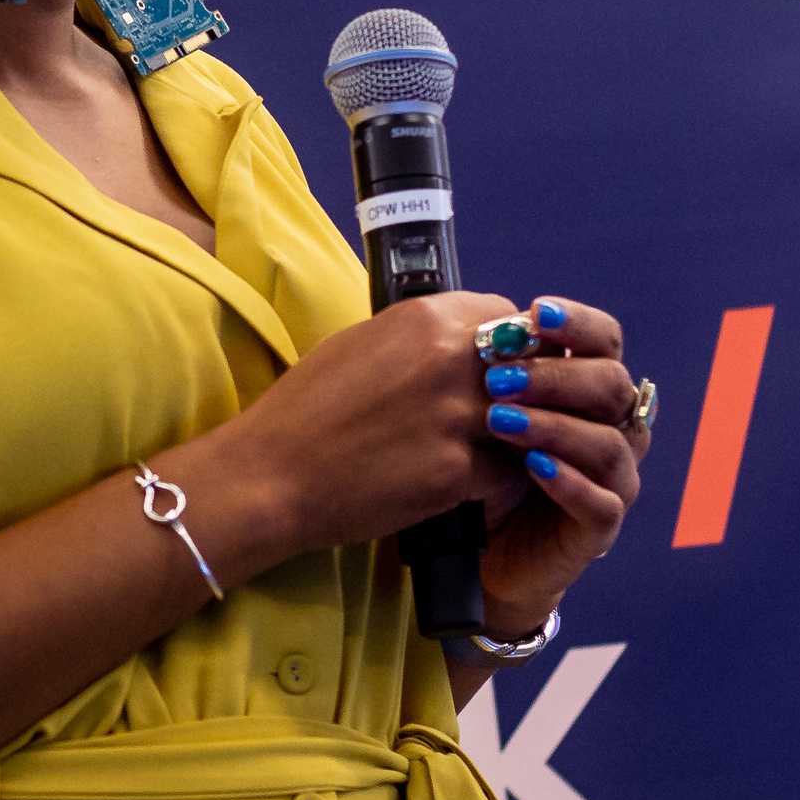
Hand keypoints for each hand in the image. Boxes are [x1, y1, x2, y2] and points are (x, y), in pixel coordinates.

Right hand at [189, 288, 525, 561]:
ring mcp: (456, 417)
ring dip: (517, 436)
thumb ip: (416, 336)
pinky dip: (495, 481)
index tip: (498, 364)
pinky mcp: (456, 472)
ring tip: (494, 450)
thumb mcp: (359, 343)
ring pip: (527, 420)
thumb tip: (453, 336)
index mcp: (424, 319)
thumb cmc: (305, 410)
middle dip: (523, 387)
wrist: (272, 476)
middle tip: (503, 411)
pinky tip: (470, 485)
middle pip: (526, 363)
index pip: (505, 314)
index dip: (507, 341)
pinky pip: (506, 472)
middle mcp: (447, 359)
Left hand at [467, 295, 644, 632]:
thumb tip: (486, 325)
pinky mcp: (601, 528)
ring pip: (608, 444)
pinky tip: (532, 466)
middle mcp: (615, 429)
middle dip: (556, 376)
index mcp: (591, 391)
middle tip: (499, 376)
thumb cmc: (487, 469)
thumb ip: (498, 371)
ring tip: (501, 421)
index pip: (604, 342)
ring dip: (555, 426)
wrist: (484, 550)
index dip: (577, 324)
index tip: (536, 313)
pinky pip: (600, 503)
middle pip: (611, 386)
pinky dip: (568, 481)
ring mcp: (614, 480)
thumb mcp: (486, 411)